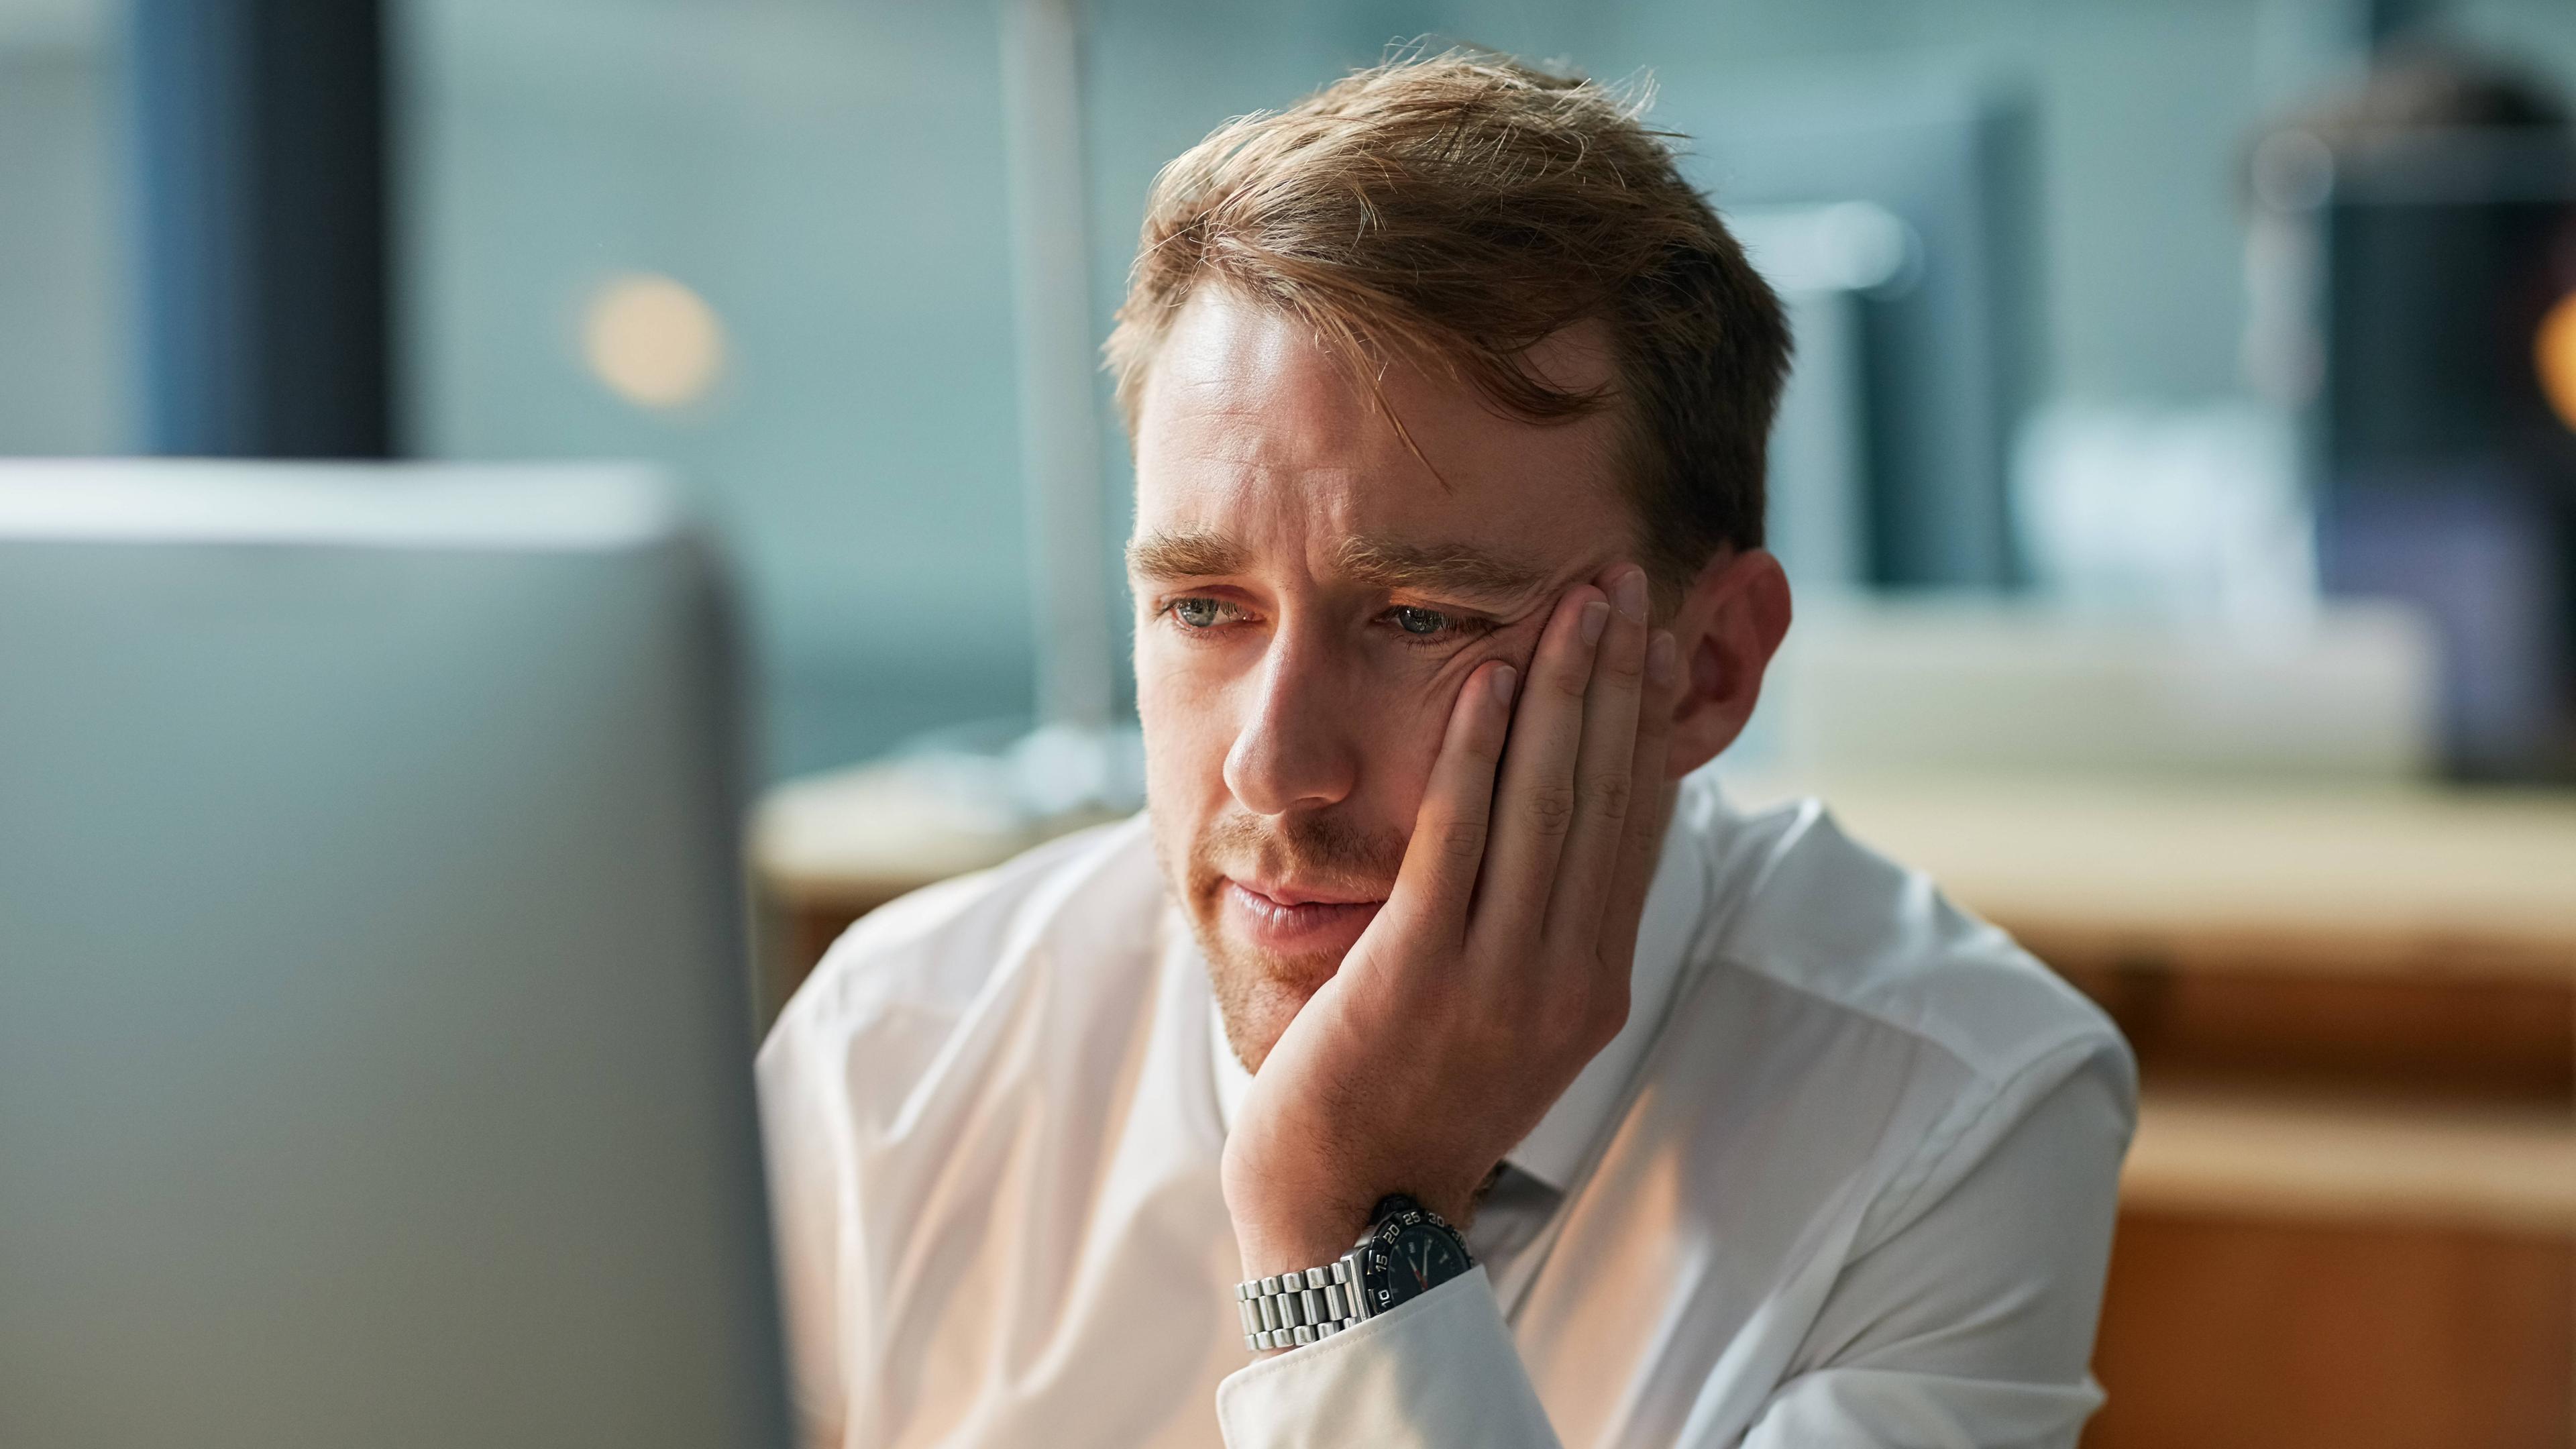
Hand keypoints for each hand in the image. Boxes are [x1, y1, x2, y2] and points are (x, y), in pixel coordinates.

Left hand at [1221, 562, 1681, 1285]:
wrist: (1346, 1211)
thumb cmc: (1410, 1098)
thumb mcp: (1504, 1016)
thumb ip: (1538, 929)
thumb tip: (1557, 833)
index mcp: (1595, 982)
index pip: (1636, 825)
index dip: (1649, 721)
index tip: (1656, 636)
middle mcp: (1567, 978)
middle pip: (1606, 796)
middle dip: (1620, 678)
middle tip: (1629, 579)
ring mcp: (1499, 980)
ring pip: (1546, 805)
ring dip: (1563, 689)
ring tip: (1577, 599)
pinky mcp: (1419, 974)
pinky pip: (1458, 840)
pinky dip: (1476, 750)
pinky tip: (1485, 677)